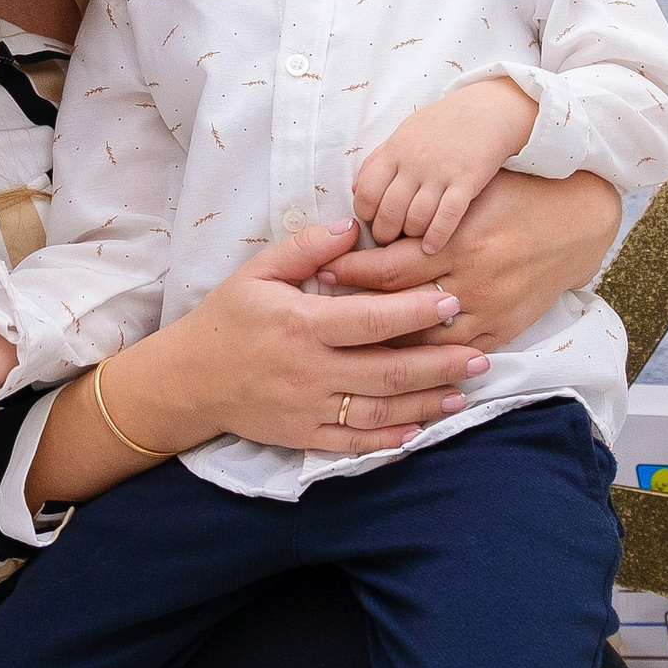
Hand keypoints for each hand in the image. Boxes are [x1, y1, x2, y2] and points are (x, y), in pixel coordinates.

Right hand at [103, 221, 489, 458]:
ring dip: (427, 402)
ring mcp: (308, 407)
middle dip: (440, 363)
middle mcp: (309, 369)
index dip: (416, 313)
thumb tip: (351, 227)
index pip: (372, 319)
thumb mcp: (256, 273)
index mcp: (301, 324)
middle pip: (389, 369)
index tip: (452, 303)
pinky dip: (390, 437)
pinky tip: (419, 428)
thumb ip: (304, 248)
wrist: (187, 380)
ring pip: (380, 408)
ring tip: (464, 392)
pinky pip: (354, 440)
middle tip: (481, 355)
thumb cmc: (225, 319)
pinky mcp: (303, 435)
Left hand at [321, 168, 620, 351]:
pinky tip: (399, 360)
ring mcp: (489, 310)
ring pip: (425, 340)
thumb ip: (423, 212)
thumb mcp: (468, 194)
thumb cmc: (513, 197)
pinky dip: (426, 360)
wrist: (575, 222)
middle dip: (357, 310)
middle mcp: (472, 280)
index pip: (389, 266)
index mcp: (458, 241)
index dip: (352, 271)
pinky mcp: (504, 329)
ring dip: (387, 344)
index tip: (325, 271)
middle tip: (323, 313)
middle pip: (399, 306)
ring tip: (351, 344)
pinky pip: (456, 355)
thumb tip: (367, 224)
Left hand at [352, 77, 539, 249]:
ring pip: (415, 218)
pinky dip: (436, 235)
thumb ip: (379, 160)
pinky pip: (447, 216)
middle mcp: (414, 163)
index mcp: (395, 151)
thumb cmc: (441, 125)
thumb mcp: (404, 134)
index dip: (365, 213)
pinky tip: (431, 247)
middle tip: (390, 239)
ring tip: (411, 240)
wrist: (487, 110)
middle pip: (388, 211)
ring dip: (410, 236)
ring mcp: (440, 173)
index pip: (366, 192)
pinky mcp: (467, 182)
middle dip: (385, 233)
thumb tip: (355, 188)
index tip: (373, 220)